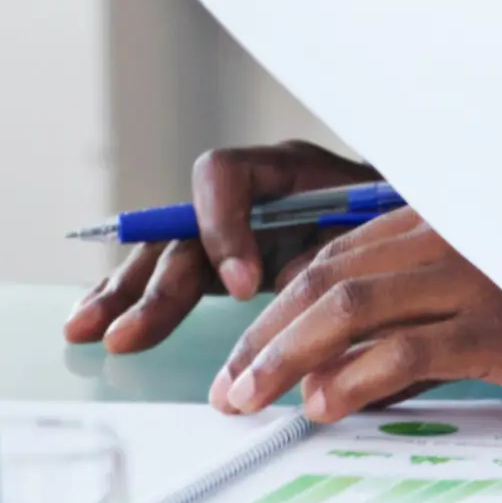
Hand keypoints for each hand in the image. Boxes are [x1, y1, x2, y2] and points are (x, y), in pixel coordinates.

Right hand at [67, 140, 373, 352]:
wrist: (416, 231)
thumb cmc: (402, 224)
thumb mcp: (375, 231)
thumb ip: (330, 253)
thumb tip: (288, 284)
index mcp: (287, 169)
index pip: (228, 175)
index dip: (223, 228)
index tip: (243, 286)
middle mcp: (248, 194)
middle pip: (184, 225)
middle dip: (155, 283)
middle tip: (130, 333)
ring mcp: (230, 228)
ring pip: (165, 254)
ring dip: (124, 294)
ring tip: (85, 331)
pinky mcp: (223, 261)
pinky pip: (171, 277)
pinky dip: (134, 301)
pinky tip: (94, 324)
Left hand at [209, 207, 501, 422]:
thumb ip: (439, 325)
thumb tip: (358, 372)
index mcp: (462, 222)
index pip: (345, 251)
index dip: (284, 302)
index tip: (248, 349)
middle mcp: (466, 237)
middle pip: (333, 275)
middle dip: (266, 334)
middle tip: (230, 387)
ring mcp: (486, 277)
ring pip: (353, 306)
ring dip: (285, 357)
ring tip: (250, 401)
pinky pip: (409, 348)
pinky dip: (353, 378)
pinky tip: (324, 407)